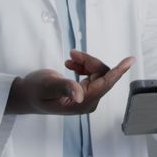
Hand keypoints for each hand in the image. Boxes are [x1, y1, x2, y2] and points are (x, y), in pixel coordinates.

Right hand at [5, 51, 133, 114]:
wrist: (26, 95)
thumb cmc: (34, 91)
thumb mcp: (47, 86)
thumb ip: (64, 87)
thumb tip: (80, 95)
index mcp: (82, 102)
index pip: (106, 83)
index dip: (118, 70)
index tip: (130, 59)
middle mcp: (88, 101)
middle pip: (102, 74)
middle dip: (89, 61)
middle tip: (72, 54)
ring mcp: (88, 97)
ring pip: (98, 72)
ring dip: (85, 62)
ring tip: (70, 58)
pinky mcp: (85, 92)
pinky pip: (93, 74)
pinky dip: (83, 66)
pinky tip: (71, 64)